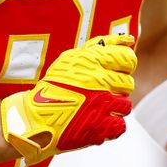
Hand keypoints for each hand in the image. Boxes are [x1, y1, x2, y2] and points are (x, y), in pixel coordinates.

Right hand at [0, 34, 136, 163]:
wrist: (36, 117)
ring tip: (97, 107)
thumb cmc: (55, 85)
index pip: (128, 58)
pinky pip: (121, 125)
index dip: (124, 66)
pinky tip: (97, 120)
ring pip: (126, 105)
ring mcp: (102, 105)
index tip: (115, 71)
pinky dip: (111, 125)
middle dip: (117, 88)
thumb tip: (130, 39)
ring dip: (114, 107)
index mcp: (93, 60)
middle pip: (128, 83)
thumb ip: (103, 44)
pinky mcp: (102, 127)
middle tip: (101, 91)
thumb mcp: (74, 57)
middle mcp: (100, 80)